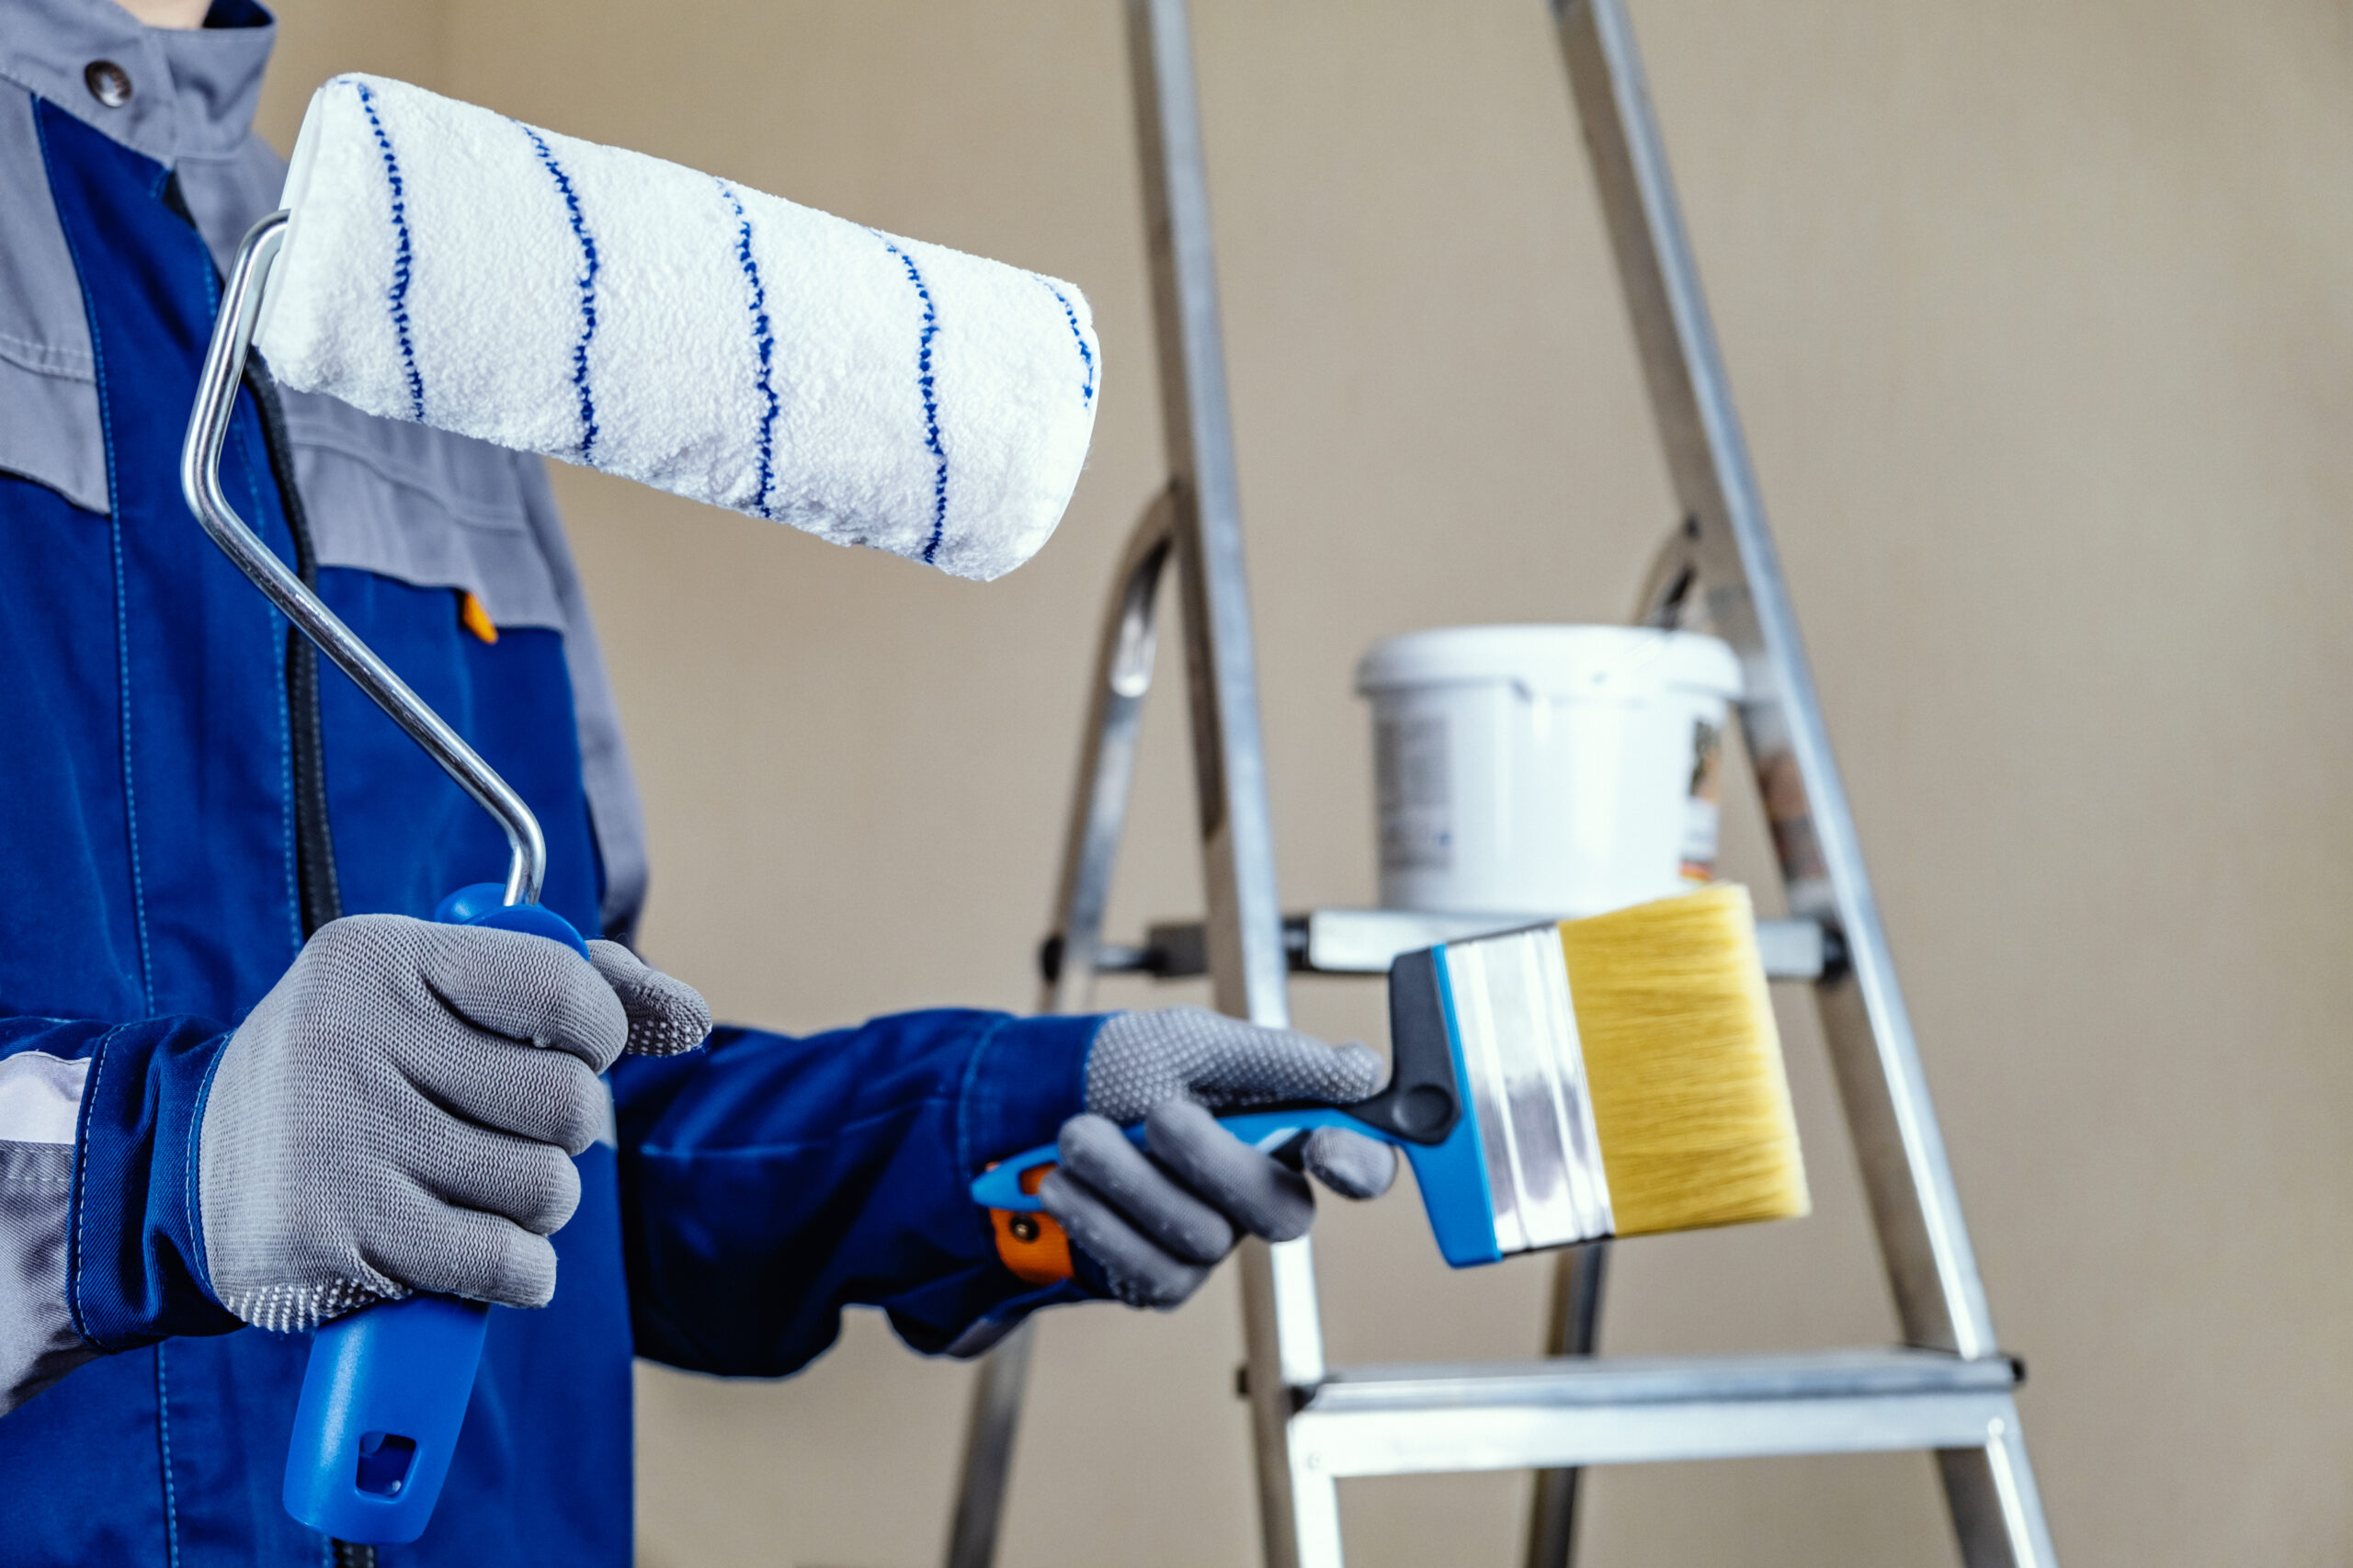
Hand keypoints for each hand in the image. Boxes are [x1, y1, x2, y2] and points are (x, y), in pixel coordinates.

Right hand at [196, 915, 709, 1330]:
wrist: (191, 1169)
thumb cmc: (357, 1070)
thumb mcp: (439, 993)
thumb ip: (573, 984)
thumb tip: (688, 1018)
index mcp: (386, 957)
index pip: (564, 991)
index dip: (597, 1035)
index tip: (572, 1052)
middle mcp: (351, 1036)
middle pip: (569, 1104)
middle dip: (562, 1135)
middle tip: (505, 1135)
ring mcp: (336, 1138)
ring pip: (544, 1190)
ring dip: (534, 1208)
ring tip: (473, 1191)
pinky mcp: (331, 1234)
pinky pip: (501, 1262)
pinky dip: (515, 1273)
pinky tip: (476, 1255)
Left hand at [1040, 1007, 1396, 1308]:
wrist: (1034, 1109)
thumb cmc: (1124, 1070)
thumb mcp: (1195, 1042)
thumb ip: (1278, 1060)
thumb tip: (1361, 1072)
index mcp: (1286, 1130)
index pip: (1361, 1164)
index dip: (1360, 1164)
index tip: (1324, 1146)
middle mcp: (1259, 1194)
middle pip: (1282, 1213)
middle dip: (1213, 1160)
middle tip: (1158, 1114)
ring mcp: (1214, 1242)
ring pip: (1204, 1238)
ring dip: (1129, 1178)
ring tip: (1078, 1134)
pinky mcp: (1163, 1279)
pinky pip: (1152, 1271)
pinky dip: (1100, 1219)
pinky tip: (1067, 1184)